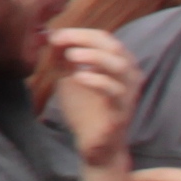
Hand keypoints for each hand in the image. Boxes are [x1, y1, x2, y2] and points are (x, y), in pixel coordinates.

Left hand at [45, 26, 134, 165]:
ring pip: (121, 66)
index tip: (55, 34)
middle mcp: (129, 75)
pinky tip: (79, 76)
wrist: (94, 147)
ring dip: (94, 56)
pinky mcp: (121, 112)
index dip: (80, 33)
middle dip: (86, 39)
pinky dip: (97, 80)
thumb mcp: (69, 79)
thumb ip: (63, 58)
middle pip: (114, 46)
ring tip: (71, 54)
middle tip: (62, 40)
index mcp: (118, 64)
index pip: (104, 38)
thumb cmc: (85, 110)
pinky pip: (115, 92)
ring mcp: (128, 93)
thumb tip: (51, 35)